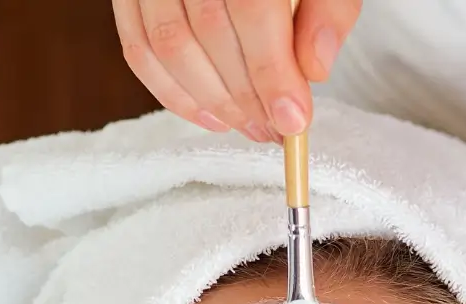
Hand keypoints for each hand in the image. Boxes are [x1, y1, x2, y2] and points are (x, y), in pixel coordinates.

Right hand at [114, 0, 360, 140]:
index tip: (293, 118)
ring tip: (249, 125)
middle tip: (276, 128)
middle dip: (246, 96)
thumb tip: (313, 69)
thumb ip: (328, 9)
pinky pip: (138, 47)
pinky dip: (171, 91)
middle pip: (208, 32)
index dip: (271, 71)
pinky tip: (209, 114)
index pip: (251, 8)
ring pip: (169, 45)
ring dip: (211, 100)